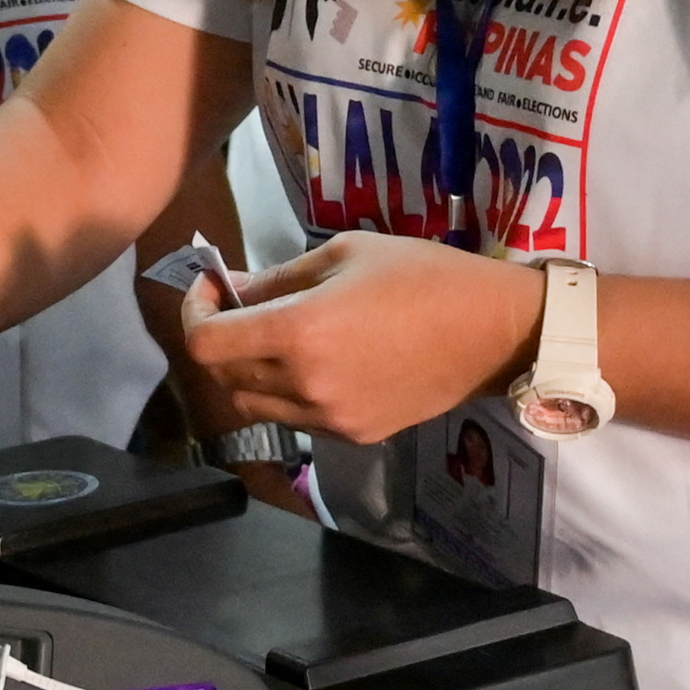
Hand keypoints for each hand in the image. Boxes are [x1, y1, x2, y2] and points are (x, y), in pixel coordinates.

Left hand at [181, 231, 545, 449]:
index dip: (195, 313)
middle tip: (241, 307)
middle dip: (221, 340)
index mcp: (299, 332)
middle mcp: (306, 385)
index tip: (211, 289)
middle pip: (225, 377)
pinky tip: (320, 363)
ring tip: (280, 337)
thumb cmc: (423, 275)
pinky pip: (298, 418)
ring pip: (256, 404)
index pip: (206, 344)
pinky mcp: (355, 435)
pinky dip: (290, 393)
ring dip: (252, 371)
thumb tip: (230, 287)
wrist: (494, 331)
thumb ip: (277, 278)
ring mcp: (331, 419)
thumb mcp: (344, 253)